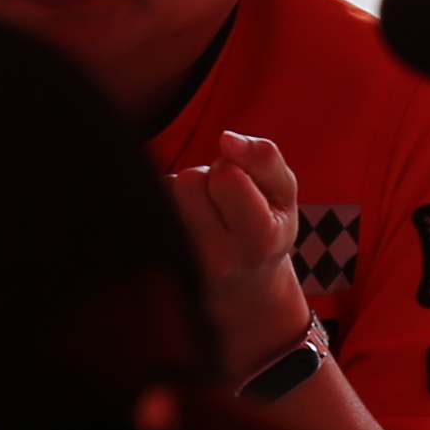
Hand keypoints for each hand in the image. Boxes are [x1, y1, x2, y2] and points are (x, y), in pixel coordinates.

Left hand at [163, 130, 316, 379]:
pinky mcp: (156, 262)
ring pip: (165, 190)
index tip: (245, 188)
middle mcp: (217, 260)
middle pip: (191, 179)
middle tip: (223, 203)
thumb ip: (264, 158)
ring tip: (205, 217)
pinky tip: (183, 229)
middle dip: (207, 178)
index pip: (226, 175)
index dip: (234, 168)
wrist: (242, 291)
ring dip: (183, 194)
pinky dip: (163, 208)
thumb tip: (228, 139)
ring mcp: (181, 266)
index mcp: (258, 241)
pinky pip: (146, 206)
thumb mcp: (283, 194)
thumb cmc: (266, 229)